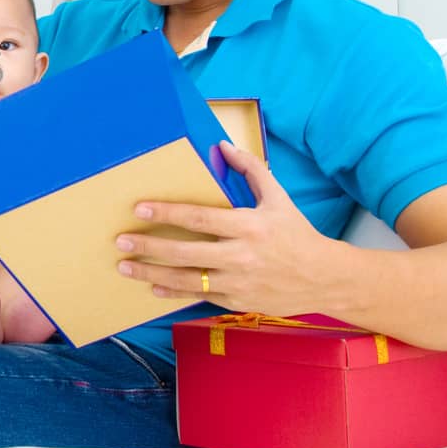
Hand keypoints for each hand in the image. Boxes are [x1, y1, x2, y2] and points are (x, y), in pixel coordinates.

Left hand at [114, 141, 346, 314]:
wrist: (326, 279)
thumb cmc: (297, 234)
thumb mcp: (278, 198)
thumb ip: (251, 170)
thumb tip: (223, 145)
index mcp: (249, 227)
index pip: (199, 218)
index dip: (167, 213)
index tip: (140, 209)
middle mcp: (241, 256)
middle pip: (185, 252)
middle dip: (149, 247)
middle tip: (121, 241)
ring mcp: (237, 282)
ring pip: (186, 280)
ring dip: (151, 273)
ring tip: (125, 266)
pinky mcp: (237, 302)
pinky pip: (199, 297)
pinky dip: (174, 292)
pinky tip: (153, 286)